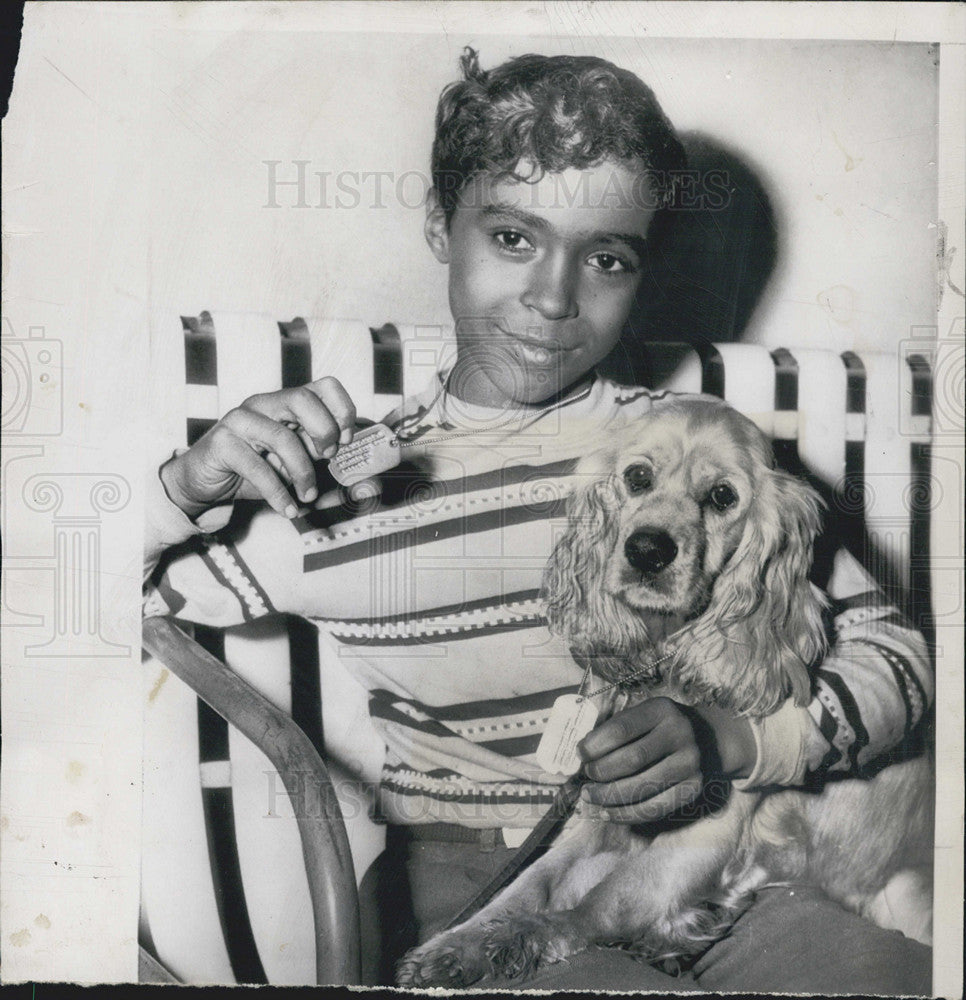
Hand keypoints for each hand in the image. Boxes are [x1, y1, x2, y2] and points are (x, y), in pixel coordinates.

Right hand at [160, 377, 356, 519]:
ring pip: (281, 436)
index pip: (325, 386)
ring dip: (302, 472)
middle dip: (324, 430)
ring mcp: (240, 420)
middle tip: (327, 458)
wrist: (204, 481)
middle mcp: (264, 404)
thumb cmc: (255, 468)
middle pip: (302, 398)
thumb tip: (358, 469)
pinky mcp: (222, 443)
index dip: (342, 410)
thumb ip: (321, 458)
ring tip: (307, 496)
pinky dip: (278, 493)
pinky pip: (256, 468)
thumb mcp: (295, 462)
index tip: (346, 440)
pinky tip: (288, 508)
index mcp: (287, 402)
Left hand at [576, 697, 755, 823]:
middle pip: (631, 760)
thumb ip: (617, 729)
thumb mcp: (645, 715)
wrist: (710, 739)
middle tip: (585, 777)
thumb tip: (582, 755)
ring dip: (608, 797)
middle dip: (600, 772)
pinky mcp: (693, 790)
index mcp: (661, 710)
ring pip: (641, 788)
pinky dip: (625, 814)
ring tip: (589, 797)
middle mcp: (679, 735)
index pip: (622, 729)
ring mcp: (689, 764)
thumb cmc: (663, 727)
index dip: (595, 745)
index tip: (579, 755)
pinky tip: (606, 812)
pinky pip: (654, 808)